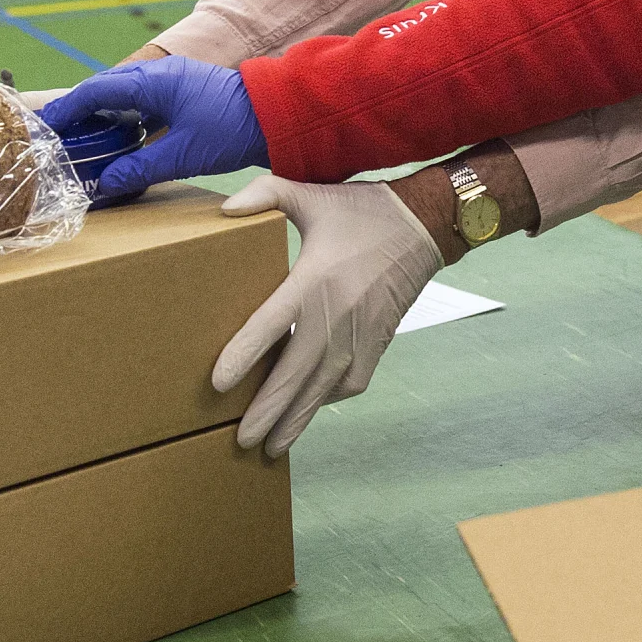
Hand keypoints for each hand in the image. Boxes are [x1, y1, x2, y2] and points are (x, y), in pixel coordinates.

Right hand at [41, 58, 264, 203]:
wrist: (278, 115)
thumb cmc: (232, 129)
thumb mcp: (182, 155)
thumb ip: (139, 168)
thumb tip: (104, 185)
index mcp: (153, 81)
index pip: (96, 90)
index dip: (67, 109)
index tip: (46, 126)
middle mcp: (158, 73)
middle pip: (105, 87)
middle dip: (79, 110)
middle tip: (58, 135)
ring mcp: (171, 79)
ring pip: (123, 93)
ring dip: (101, 113)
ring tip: (82, 139)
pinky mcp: (183, 91)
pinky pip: (142, 99)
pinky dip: (124, 116)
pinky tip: (120, 137)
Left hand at [208, 175, 443, 457]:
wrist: (423, 228)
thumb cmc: (363, 212)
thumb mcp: (313, 195)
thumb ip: (265, 194)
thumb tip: (225, 209)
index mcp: (315, 279)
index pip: (271, 324)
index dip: (244, 355)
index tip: (218, 384)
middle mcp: (337, 314)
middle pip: (295, 373)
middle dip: (268, 410)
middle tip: (241, 439)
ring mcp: (360, 334)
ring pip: (322, 388)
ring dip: (297, 419)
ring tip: (271, 446)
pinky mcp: (378, 343)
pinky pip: (350, 383)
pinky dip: (327, 400)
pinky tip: (309, 411)